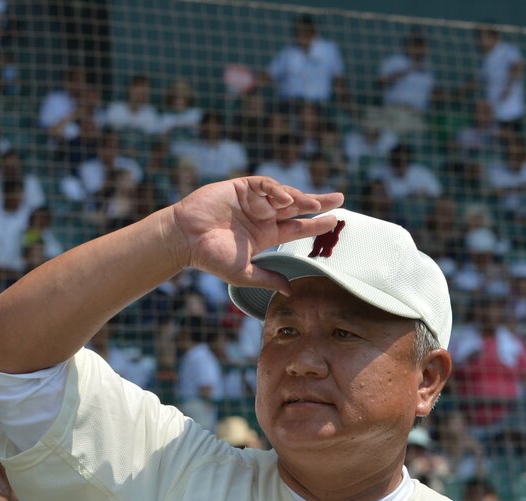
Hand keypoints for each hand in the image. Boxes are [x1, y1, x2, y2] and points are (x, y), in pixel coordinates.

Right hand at [166, 178, 343, 293]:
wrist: (185, 239)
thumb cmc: (211, 258)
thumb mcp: (244, 273)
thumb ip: (268, 278)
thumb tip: (290, 290)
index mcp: (266, 235)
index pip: (297, 228)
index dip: (316, 225)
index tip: (335, 222)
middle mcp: (263, 216)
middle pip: (297, 207)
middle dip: (318, 203)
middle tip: (339, 199)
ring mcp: (252, 200)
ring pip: (284, 195)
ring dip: (299, 198)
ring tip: (313, 204)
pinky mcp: (241, 187)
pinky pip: (264, 185)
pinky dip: (276, 189)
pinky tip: (283, 199)